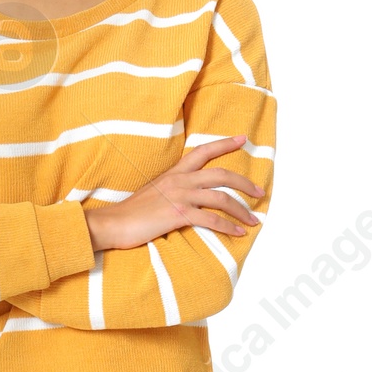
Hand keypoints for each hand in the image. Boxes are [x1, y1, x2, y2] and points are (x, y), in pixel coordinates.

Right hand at [85, 136, 263, 252]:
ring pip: (221, 198)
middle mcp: (180, 180)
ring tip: (253, 220)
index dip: (225, 144)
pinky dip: (228, 227)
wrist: (112, 223)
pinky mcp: (178, 214)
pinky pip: (211, 220)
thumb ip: (172, 188)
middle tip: (259, 192)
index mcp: (174, 172)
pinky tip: (238, 233)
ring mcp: (180, 196)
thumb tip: (188, 195)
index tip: (242, 138)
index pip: (203, 151)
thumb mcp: (153, 191)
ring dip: (242, 210)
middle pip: (222, 174)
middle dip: (245, 183)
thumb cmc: (130, 212)